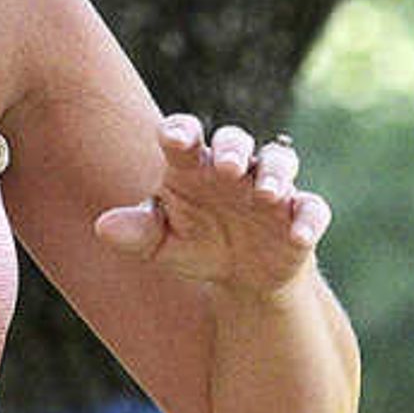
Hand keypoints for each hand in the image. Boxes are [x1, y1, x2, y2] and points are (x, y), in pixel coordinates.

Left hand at [93, 115, 329, 295]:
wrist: (243, 280)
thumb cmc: (197, 247)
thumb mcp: (163, 247)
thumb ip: (137, 233)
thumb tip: (102, 227)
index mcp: (194, 167)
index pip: (185, 136)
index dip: (181, 132)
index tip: (176, 139)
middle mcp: (234, 169)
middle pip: (235, 140)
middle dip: (233, 149)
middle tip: (228, 167)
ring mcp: (271, 188)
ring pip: (280, 162)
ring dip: (276, 174)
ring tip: (268, 194)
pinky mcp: (300, 214)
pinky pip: (312, 208)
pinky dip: (308, 219)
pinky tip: (298, 235)